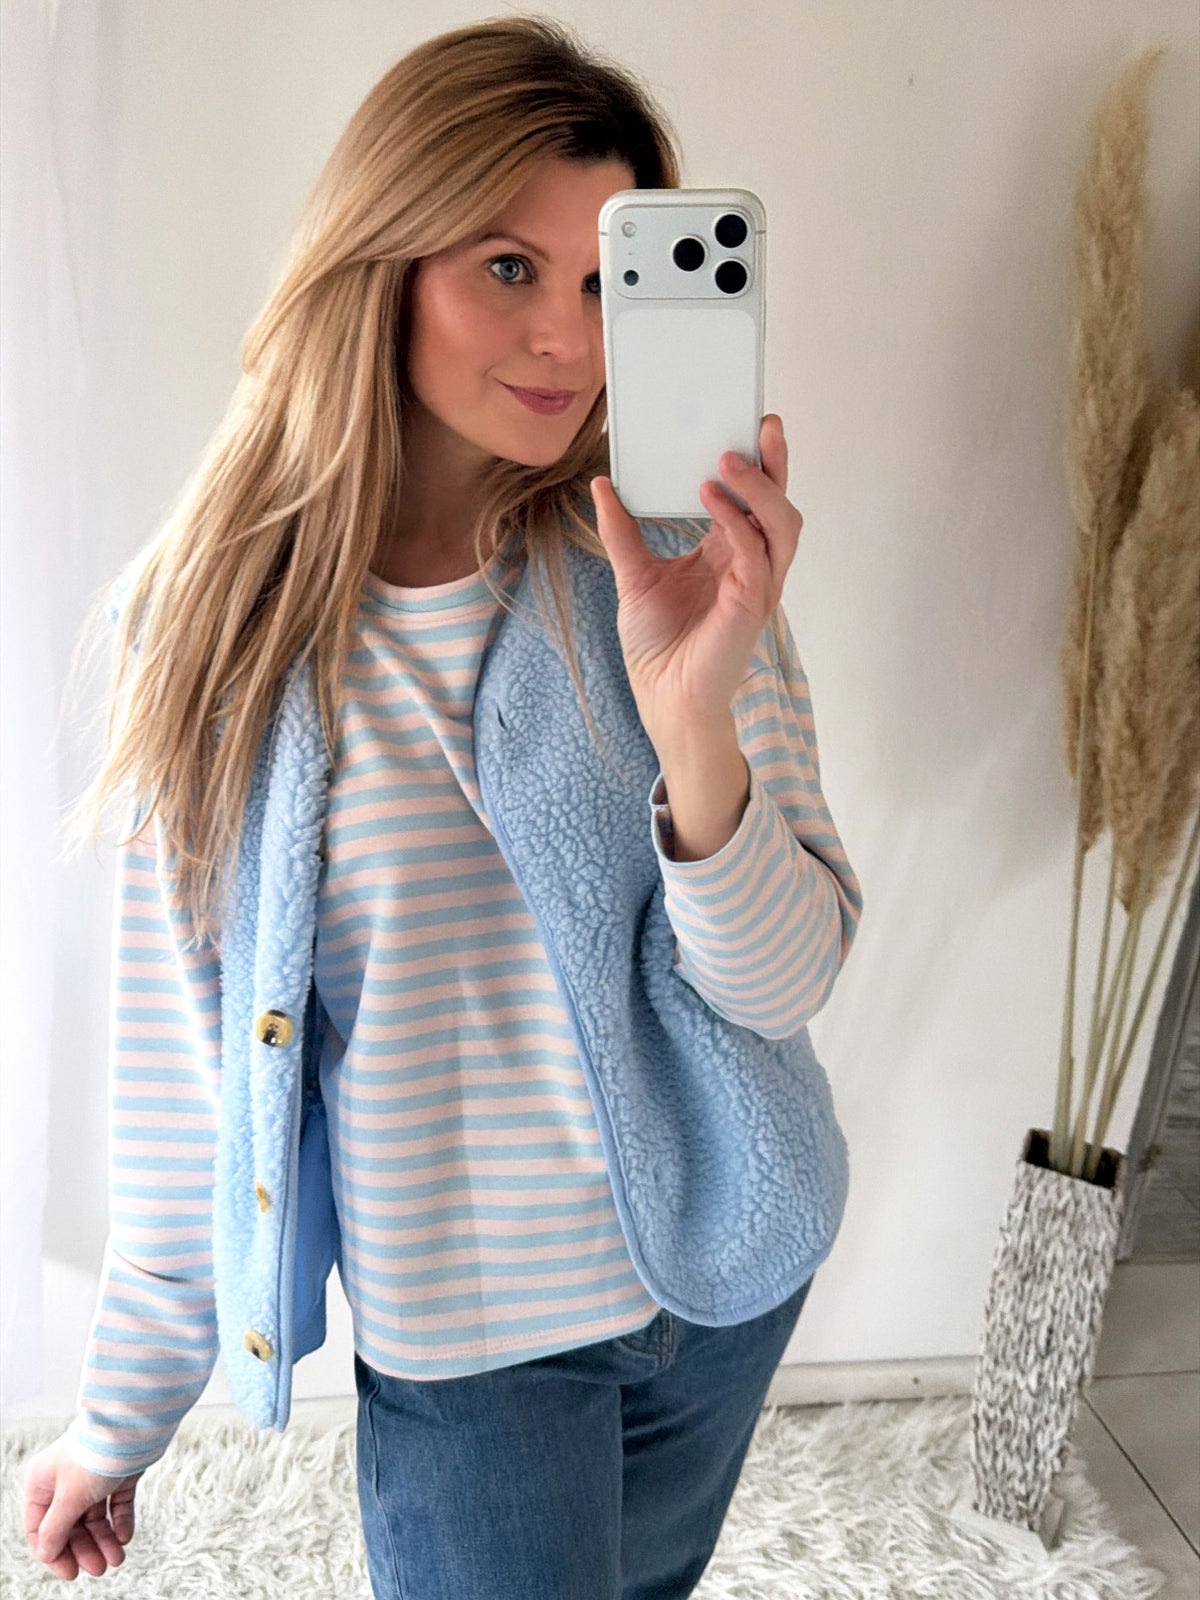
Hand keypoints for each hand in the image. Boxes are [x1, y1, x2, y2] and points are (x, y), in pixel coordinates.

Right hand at [23, 1436, 143, 1579]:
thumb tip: (46, 1552)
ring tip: (117, 1559)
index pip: (41, 1527)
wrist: (132, 1425)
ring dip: (104, 1540)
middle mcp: (65, 1479)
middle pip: (70, 1525)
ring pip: (95, 1517)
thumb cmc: (93, 1454)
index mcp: (43, 1482)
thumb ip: (56, 1529)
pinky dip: (120, 1521)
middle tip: (100, 1569)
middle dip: (85, 1549)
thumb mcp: (69, 1498)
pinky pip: (116, 1504)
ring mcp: (93, 1476)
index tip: (71, 1572)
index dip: (54, 1552)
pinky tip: (125, 1536)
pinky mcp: (118, 1473)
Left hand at [589, 413, 803, 739]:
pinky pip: (755, 556)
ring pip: (780, 525)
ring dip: (759, 489)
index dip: (757, 465)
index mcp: (730, 555)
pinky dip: (736, 523)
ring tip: (727, 460)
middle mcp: (751, 566)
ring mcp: (756, 586)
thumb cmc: (657, 645)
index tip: (750, 424)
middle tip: (762, 424)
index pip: (753, 501)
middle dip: (775, 464)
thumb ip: (622, 530)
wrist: (661, 696)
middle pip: (778, 505)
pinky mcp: (750, 606)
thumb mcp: (633, 574)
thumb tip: (601, 485)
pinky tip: (713, 500)